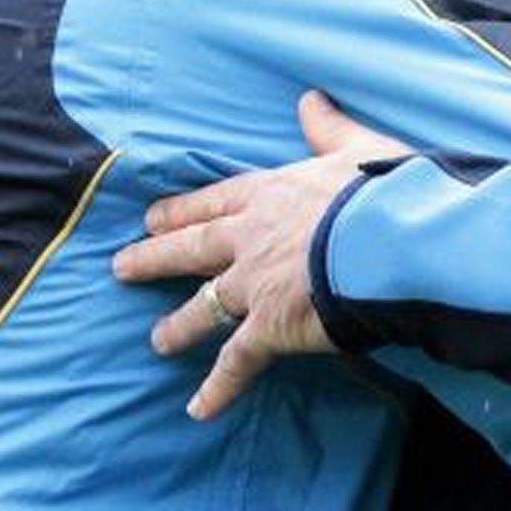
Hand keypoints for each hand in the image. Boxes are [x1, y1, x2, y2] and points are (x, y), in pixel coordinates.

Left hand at [113, 91, 408, 419]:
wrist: (388, 238)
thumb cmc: (380, 190)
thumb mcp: (355, 147)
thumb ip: (328, 128)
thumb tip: (310, 100)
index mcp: (271, 195)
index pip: (216, 202)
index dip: (184, 210)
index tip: (152, 216)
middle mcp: (251, 238)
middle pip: (192, 248)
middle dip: (155, 256)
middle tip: (122, 266)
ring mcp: (254, 285)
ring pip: (205, 306)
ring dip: (179, 325)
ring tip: (156, 341)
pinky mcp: (268, 327)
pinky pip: (236, 361)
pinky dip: (217, 387)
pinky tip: (197, 409)